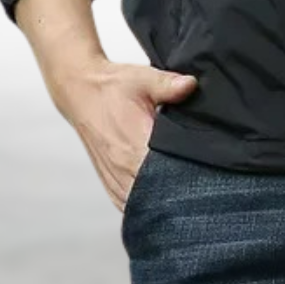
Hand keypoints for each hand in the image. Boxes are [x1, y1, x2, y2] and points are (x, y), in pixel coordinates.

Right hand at [48, 57, 197, 210]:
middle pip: (159, 194)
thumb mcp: (143, 79)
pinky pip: (131, 204)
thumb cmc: (112, 88)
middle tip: (197, 173)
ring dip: (162, 196)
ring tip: (181, 181)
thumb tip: (190, 85)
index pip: (166, 175)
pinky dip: (146, 200)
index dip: (188, 173)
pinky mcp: (111, 185)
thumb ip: (169, 84)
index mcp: (133, 146)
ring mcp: (115, 181)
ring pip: (144, 203)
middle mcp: (122, 169)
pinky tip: (159, 189)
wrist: (82, 94)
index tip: (202, 166)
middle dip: (179, 187)